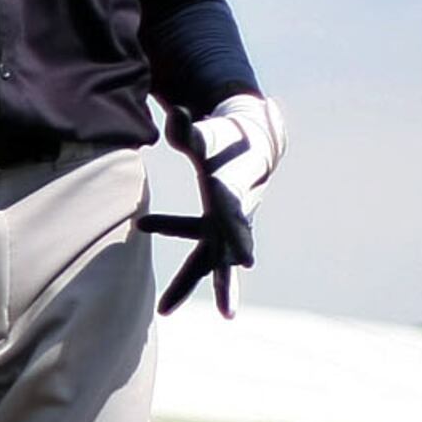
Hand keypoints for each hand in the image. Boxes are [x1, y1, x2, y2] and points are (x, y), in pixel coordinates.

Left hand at [144, 90, 282, 316]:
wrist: (251, 147)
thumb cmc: (223, 141)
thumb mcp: (204, 136)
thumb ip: (186, 128)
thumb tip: (172, 109)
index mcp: (230, 198)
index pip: (231, 220)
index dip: (238, 236)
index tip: (246, 260)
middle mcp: (233, 219)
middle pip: (224, 254)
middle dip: (224, 282)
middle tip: (227, 313)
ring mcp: (227, 229)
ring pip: (211, 264)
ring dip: (199, 288)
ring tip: (170, 312)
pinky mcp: (220, 233)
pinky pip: (206, 257)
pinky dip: (201, 277)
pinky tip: (190, 302)